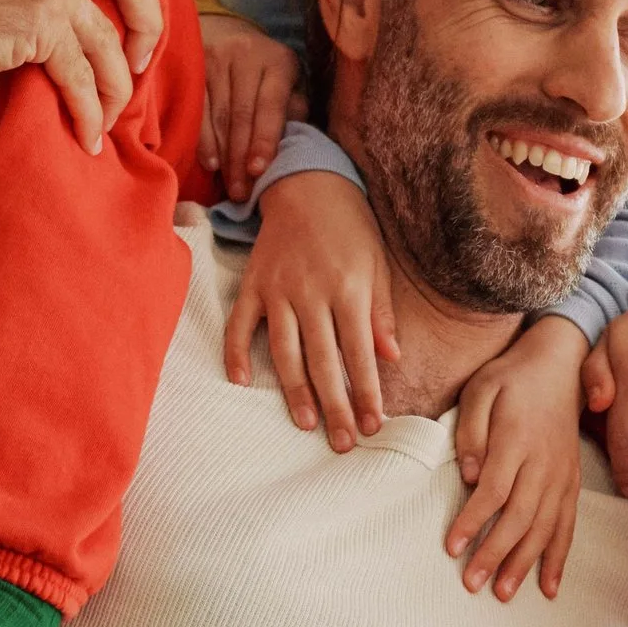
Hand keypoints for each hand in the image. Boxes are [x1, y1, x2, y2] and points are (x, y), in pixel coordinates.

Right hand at [197, 12, 299, 203]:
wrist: (229, 33)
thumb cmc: (267, 70)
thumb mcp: (289, 82)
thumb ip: (293, 109)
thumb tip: (294, 142)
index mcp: (279, 61)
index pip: (270, 105)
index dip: (264, 138)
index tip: (260, 170)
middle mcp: (247, 55)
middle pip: (241, 114)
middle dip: (241, 157)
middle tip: (242, 192)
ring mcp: (216, 59)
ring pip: (218, 115)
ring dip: (224, 155)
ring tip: (229, 186)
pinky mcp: (194, 67)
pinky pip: (198, 109)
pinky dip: (204, 139)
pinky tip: (209, 163)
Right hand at [223, 169, 399, 447]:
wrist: (308, 184)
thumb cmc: (351, 228)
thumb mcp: (377, 265)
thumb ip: (380, 313)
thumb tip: (391, 358)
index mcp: (349, 289)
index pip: (360, 353)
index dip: (367, 392)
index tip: (374, 425)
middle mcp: (312, 292)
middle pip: (324, 361)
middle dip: (335, 405)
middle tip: (344, 442)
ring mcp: (278, 289)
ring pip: (284, 350)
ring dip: (294, 390)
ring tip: (305, 424)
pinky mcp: (253, 284)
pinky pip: (240, 323)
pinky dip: (236, 352)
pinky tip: (240, 383)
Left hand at [449, 317, 589, 600]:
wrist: (560, 366)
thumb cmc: (511, 378)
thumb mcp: (481, 389)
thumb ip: (471, 429)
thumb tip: (468, 473)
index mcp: (518, 439)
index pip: (494, 489)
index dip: (472, 520)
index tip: (451, 547)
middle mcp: (545, 463)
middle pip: (520, 517)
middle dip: (495, 554)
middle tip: (472, 584)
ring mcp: (563, 476)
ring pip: (546, 528)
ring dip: (525, 564)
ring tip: (504, 594)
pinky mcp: (572, 483)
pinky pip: (568, 526)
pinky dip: (559, 557)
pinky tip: (549, 587)